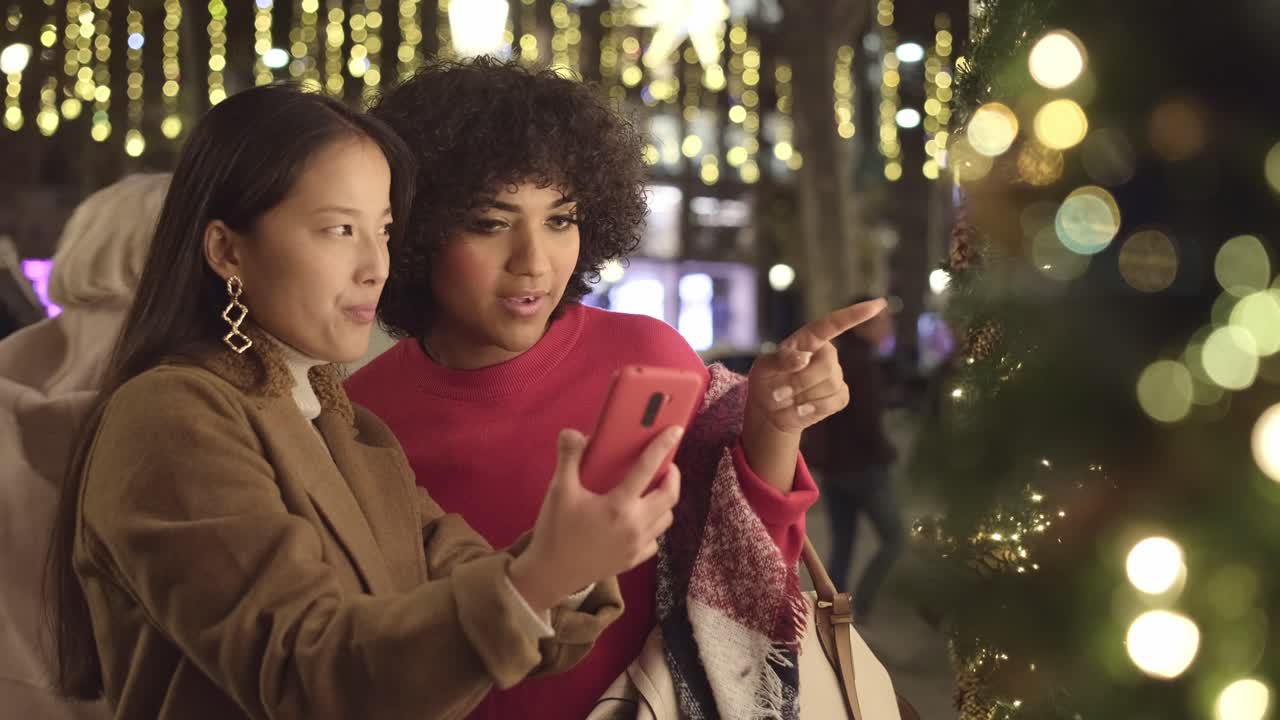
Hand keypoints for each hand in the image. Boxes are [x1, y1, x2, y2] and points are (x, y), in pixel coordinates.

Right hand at [508, 427, 682, 611]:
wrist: (550, 574)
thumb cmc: (555, 531)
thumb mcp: (558, 491)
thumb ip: (568, 458)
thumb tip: (573, 432)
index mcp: (618, 505)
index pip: (647, 469)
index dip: (663, 447)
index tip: (676, 431)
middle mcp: (635, 525)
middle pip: (669, 496)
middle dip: (673, 477)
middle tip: (666, 465)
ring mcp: (637, 545)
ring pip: (666, 519)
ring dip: (665, 502)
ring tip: (653, 491)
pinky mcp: (633, 560)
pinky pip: (655, 541)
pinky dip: (654, 526)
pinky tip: (641, 520)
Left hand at [746, 298, 888, 433]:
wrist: (770, 410)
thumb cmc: (766, 382)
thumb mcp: (762, 368)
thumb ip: (779, 360)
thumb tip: (804, 358)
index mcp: (808, 339)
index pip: (832, 324)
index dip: (855, 314)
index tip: (879, 304)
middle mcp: (826, 353)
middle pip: (826, 366)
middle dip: (799, 382)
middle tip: (777, 392)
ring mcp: (835, 374)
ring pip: (829, 385)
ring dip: (802, 397)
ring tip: (786, 399)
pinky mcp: (840, 395)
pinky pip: (834, 401)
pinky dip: (813, 409)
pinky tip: (800, 409)